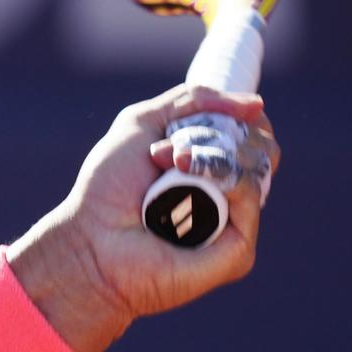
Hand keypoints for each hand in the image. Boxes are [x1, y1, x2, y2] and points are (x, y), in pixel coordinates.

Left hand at [7, 85, 279, 351]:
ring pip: (257, 166)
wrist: (90, 238)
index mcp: (211, 167)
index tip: (208, 115)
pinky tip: (187, 181)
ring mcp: (236, 222)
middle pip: (261, 146)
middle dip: (215, 133)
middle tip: (168, 150)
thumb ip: (192, 101)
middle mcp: (229, 195)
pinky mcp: (239, 250)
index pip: (255, 132)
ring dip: (206, 153)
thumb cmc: (107, 188)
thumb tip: (257, 104)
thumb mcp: (141, 123)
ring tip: (164, 163)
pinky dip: (221, 178)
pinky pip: (249, 197)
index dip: (239, 116)